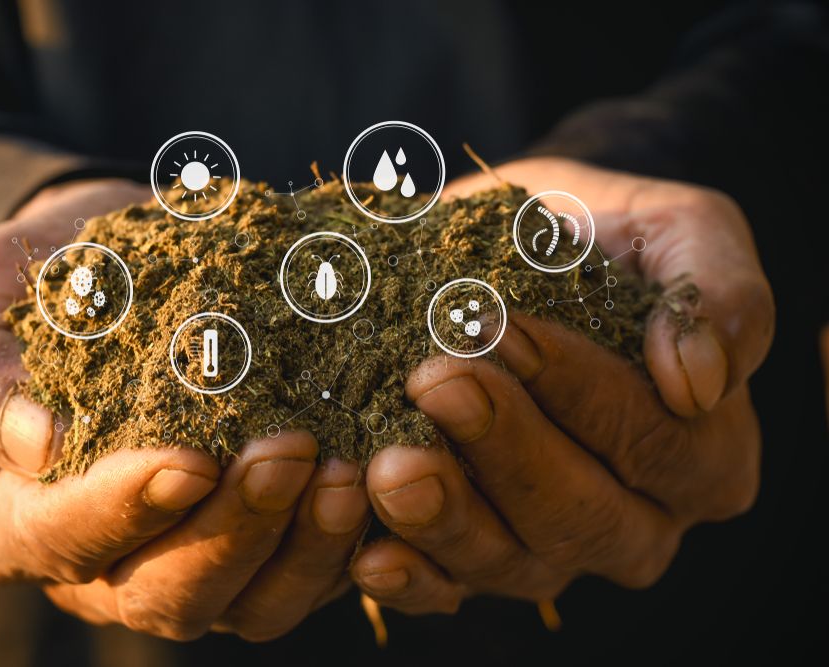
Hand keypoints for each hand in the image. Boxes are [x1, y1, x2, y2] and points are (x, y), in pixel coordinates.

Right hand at [0, 179, 369, 640]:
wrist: (129, 272)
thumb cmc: (44, 283)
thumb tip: (36, 444)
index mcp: (9, 517)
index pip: (56, 539)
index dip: (121, 510)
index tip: (188, 458)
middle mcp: (98, 563)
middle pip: (162, 594)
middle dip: (232, 531)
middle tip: (288, 452)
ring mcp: (185, 562)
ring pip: (247, 604)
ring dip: (303, 546)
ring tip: (349, 472)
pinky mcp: (258, 546)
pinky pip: (306, 573)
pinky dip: (345, 536)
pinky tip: (377, 471)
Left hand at [350, 158, 771, 612]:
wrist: (503, 254)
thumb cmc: (596, 238)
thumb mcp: (677, 229)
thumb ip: (717, 291)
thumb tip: (699, 382)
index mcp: (702, 454)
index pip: (657, 443)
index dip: (584, 394)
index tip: (505, 327)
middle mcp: (633, 520)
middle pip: (583, 517)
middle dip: (507, 450)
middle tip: (437, 381)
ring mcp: (548, 546)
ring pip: (514, 563)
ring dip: (448, 519)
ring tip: (390, 469)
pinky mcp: (470, 556)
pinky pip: (446, 591)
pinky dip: (409, 579)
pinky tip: (370, 554)